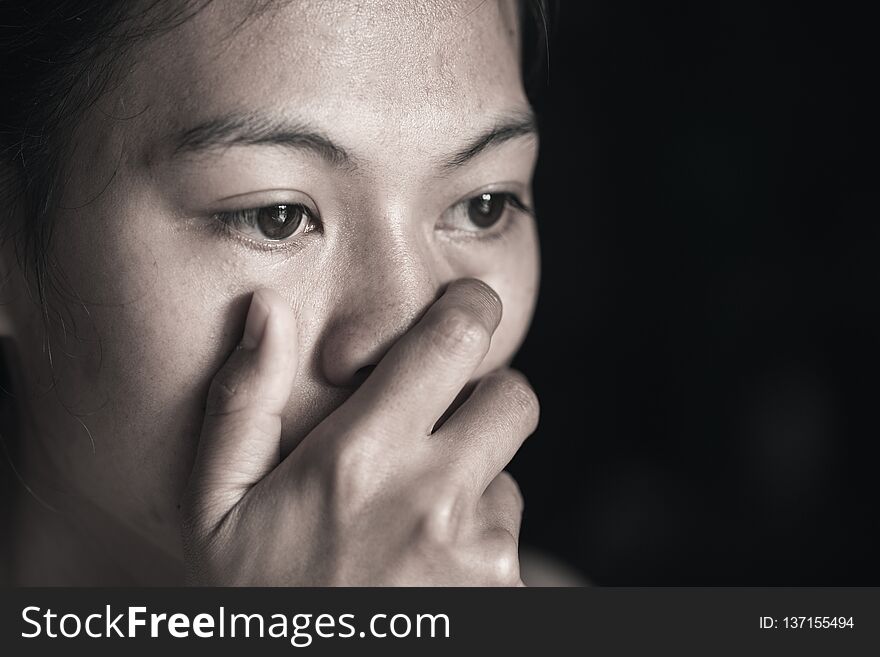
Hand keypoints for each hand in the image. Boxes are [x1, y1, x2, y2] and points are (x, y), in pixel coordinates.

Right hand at [181, 279, 538, 584]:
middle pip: (513, 397)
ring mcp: (477, 553)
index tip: (465, 305)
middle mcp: (432, 498)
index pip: (454, 341)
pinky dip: (477, 540)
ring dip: (472, 481)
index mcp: (359, 458)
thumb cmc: (257, 602)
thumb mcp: (216, 509)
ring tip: (408, 524)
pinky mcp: (504, 595)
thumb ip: (242, 403)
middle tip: (442, 422)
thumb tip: (267, 311)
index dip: (470, 308)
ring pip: (507, 473)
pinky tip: (425, 570)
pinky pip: (508, 538)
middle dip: (487, 395)